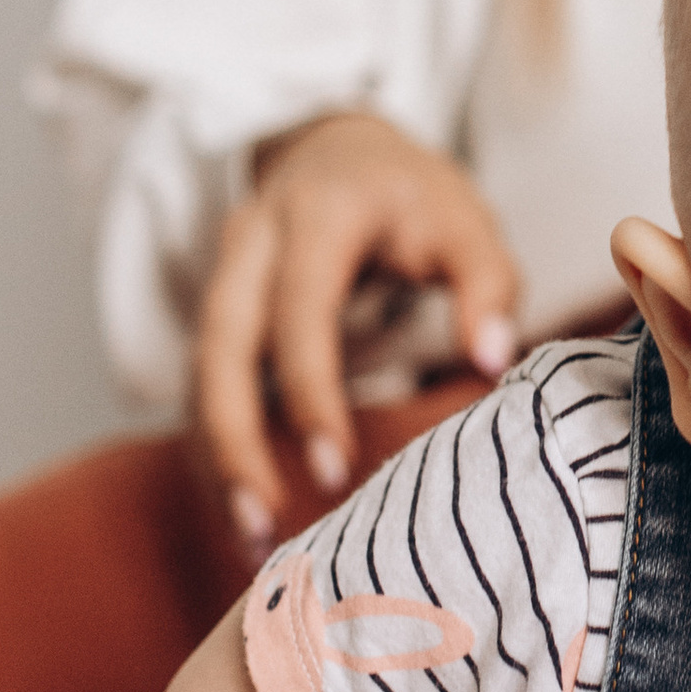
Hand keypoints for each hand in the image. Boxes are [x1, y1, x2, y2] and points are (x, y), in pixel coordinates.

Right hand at [193, 114, 520, 546]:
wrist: (339, 149)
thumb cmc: (412, 197)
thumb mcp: (466, 219)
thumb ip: (487, 284)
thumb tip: (492, 359)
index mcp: (319, 214)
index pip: (299, 310)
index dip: (309, 393)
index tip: (335, 471)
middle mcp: (253, 240)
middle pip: (220, 345)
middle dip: (233, 440)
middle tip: (265, 526)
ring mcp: (223, 275)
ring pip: (198, 373)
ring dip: (215, 459)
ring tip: (252, 542)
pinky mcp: (215, 312)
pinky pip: (200, 386)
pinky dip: (214, 450)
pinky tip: (245, 512)